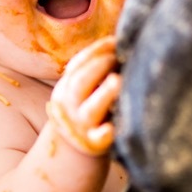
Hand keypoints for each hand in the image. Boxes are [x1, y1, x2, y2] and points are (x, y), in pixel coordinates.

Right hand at [46, 36, 119, 155]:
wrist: (74, 150)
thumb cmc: (89, 110)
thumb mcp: (82, 90)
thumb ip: (95, 70)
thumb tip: (125, 41)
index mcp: (65, 89)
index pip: (78, 64)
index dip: (97, 50)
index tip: (116, 41)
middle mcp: (70, 107)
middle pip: (80, 82)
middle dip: (100, 65)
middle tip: (119, 57)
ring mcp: (82, 126)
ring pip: (90, 109)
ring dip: (105, 93)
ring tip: (118, 80)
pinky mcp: (95, 144)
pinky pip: (99, 138)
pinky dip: (106, 133)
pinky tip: (113, 126)